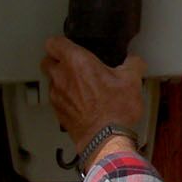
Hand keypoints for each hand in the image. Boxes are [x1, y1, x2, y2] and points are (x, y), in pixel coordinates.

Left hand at [41, 35, 146, 150]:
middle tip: (73, 65)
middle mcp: (62, 77)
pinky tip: (81, 104)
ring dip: (61, 81)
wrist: (106, 139)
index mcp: (76, 62)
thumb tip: (135, 61)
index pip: (53, 43)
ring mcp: (57, 96)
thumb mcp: (132, 81)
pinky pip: (57, 99)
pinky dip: (65, 99)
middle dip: (56, 61)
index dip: (60, 43)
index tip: (70, 46)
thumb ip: (133, 64)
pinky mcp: (59, 113)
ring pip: (51, 81)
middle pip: (46, 61)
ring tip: (80, 86)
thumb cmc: (115, 109)